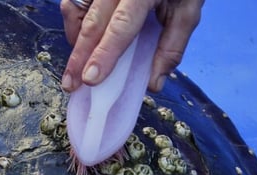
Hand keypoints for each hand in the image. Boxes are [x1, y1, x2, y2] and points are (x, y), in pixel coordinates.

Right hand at [60, 0, 203, 92]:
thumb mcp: (187, 12)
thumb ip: (172, 47)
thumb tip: (154, 83)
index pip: (121, 26)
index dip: (104, 54)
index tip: (90, 79)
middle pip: (92, 22)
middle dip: (79, 56)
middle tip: (70, 84)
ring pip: (77, 10)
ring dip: (75, 41)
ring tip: (77, 67)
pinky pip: (75, 2)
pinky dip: (75, 24)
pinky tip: (82, 41)